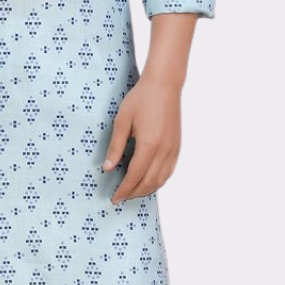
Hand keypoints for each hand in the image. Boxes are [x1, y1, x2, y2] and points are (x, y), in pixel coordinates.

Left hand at [102, 75, 181, 202]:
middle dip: (134, 193)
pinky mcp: (177, 147)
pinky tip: (148, 181)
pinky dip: (158, 181)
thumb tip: (107, 168)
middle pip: (148, 182)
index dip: (124, 189)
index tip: (114, 198)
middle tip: (121, 198)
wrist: (164, 85)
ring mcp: (173, 150)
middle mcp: (164, 151)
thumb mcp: (122, 121)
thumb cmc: (140, 99)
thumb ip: (116, 146)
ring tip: (132, 192)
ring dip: (146, 190)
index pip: (135, 176)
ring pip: (161, 180)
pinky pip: (168, 171)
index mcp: (149, 145)